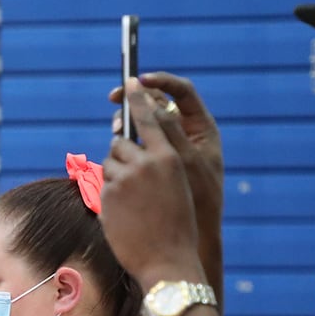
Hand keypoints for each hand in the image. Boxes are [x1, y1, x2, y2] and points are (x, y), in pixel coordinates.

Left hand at [101, 87, 207, 287]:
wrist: (168, 261)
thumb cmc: (176, 226)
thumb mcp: (176, 188)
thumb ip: (156, 165)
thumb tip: (127, 148)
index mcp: (170, 158)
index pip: (150, 117)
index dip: (137, 97)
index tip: (130, 81)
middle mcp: (147, 163)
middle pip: (120, 142)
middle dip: (120, 156)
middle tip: (129, 179)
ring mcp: (125, 179)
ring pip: (108, 164)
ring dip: (113, 177)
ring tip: (129, 203)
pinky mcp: (107, 196)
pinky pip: (100, 185)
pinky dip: (107, 197)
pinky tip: (122, 215)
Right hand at [130, 72, 222, 228]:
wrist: (192, 235)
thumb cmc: (198, 200)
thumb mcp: (184, 161)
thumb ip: (168, 131)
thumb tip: (149, 102)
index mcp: (200, 127)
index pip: (181, 92)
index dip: (160, 81)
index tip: (138, 80)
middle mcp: (183, 134)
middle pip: (155, 105)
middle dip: (134, 101)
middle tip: (113, 98)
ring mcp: (164, 151)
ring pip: (140, 126)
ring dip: (125, 124)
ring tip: (116, 131)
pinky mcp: (147, 168)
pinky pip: (132, 149)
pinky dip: (122, 146)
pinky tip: (115, 152)